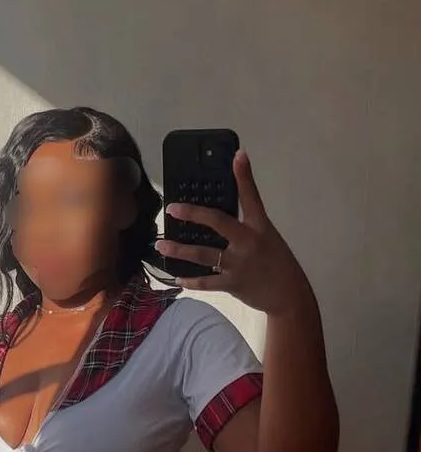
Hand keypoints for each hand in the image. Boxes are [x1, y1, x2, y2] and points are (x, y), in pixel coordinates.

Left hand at [155, 149, 310, 315]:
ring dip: (179, 250)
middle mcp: (249, 242)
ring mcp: (239, 263)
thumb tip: (219, 221)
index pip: (252, 197)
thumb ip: (246, 229)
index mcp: (261, 227)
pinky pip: (206, 281)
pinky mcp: (233, 283)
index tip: (238, 155)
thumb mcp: (268, 239)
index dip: (245, 175)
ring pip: (203, 254)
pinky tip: (176, 277)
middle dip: (193, 214)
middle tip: (171, 208)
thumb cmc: (278, 265)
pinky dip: (190, 280)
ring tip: (161, 244)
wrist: (290, 296)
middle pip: (218, 222)